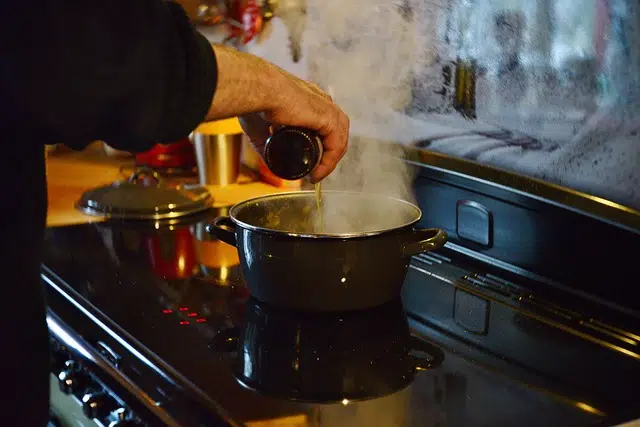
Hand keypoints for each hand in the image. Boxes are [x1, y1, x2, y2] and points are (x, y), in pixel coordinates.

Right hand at [206, 45, 348, 182]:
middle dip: (329, 155)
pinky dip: (329, 162)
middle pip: (336, 132)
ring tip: (317, 175)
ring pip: (339, 139)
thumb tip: (266, 157)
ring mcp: (326, 107)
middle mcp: (320, 100)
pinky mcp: (328, 116)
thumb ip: (263, 140)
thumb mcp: (260, 126)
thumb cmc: (254, 100)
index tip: (310, 163)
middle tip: (315, 172)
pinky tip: (318, 173)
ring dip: (330, 161)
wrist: (257, 90)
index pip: (324, 123)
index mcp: (307, 99)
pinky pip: (336, 145)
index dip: (321, 145)